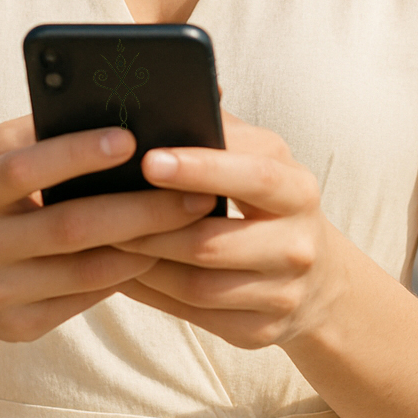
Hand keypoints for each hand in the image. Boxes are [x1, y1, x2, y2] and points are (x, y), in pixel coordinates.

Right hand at [0, 116, 216, 342]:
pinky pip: (82, 301)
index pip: (25, 166)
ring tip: (190, 224)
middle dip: (138, 209)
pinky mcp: (12, 327)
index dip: (78, 153)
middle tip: (195, 193)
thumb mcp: (3, 157)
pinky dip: (124, 276)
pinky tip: (158, 256)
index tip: (132, 139)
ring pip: (83, 270)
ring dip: (144, 246)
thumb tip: (129, 103)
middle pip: (67, 225)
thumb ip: (49, 130)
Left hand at [114, 111, 342, 350]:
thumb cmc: (265, 198)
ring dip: (143, 262)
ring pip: (197, 284)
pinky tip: (120, 272)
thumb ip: (219, 126)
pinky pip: (192, 315)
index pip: (250, 174)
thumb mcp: (258, 157)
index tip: (148, 159)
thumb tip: (176, 86)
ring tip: (100, 238)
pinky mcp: (260, 331)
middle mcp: (296, 243)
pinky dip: (151, 292)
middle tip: (101, 206)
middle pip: (212, 241)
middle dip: (152, 225)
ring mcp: (281, 293)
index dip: (198, 168)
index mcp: (295, 187)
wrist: (317, 279)